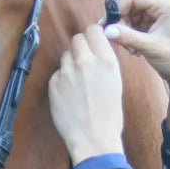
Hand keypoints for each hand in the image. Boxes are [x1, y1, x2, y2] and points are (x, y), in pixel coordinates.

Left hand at [48, 24, 123, 165]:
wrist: (93, 139)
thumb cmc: (109, 116)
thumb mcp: (116, 83)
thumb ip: (104, 62)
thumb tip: (95, 49)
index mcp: (106, 61)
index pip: (93, 30)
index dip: (92, 35)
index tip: (92, 43)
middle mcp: (85, 62)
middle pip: (77, 39)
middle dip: (80, 48)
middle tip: (84, 64)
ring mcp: (67, 72)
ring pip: (65, 56)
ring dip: (70, 64)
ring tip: (77, 84)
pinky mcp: (53, 83)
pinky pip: (57, 73)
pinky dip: (62, 81)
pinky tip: (70, 96)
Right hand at [104, 0, 169, 131]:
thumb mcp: (151, 48)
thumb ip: (128, 37)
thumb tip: (105, 30)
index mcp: (165, 0)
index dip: (117, 10)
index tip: (109, 28)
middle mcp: (161, 1)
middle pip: (128, 4)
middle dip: (122, 23)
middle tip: (121, 42)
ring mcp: (157, 11)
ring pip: (128, 14)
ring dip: (126, 32)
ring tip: (134, 50)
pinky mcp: (153, 21)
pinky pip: (133, 23)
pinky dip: (130, 36)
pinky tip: (138, 50)